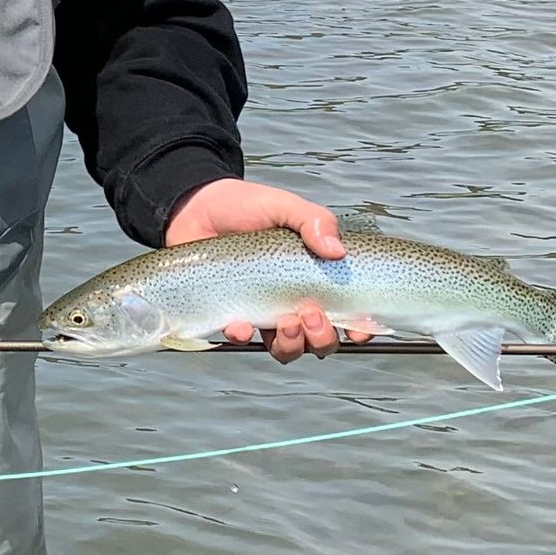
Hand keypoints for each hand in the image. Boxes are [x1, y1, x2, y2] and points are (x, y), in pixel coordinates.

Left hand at [164, 178, 358, 363]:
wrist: (196, 207)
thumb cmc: (245, 206)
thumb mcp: (284, 206)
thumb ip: (313, 220)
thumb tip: (336, 250)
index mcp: (313, 278)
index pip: (347, 313)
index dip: (359, 327)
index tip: (359, 327)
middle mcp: (292, 300)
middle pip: (319, 340)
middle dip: (322, 338)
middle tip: (312, 314)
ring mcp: (261, 311)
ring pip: (286, 348)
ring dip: (292, 345)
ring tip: (285, 322)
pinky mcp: (230, 314)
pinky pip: (241, 339)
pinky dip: (242, 337)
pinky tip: (239, 324)